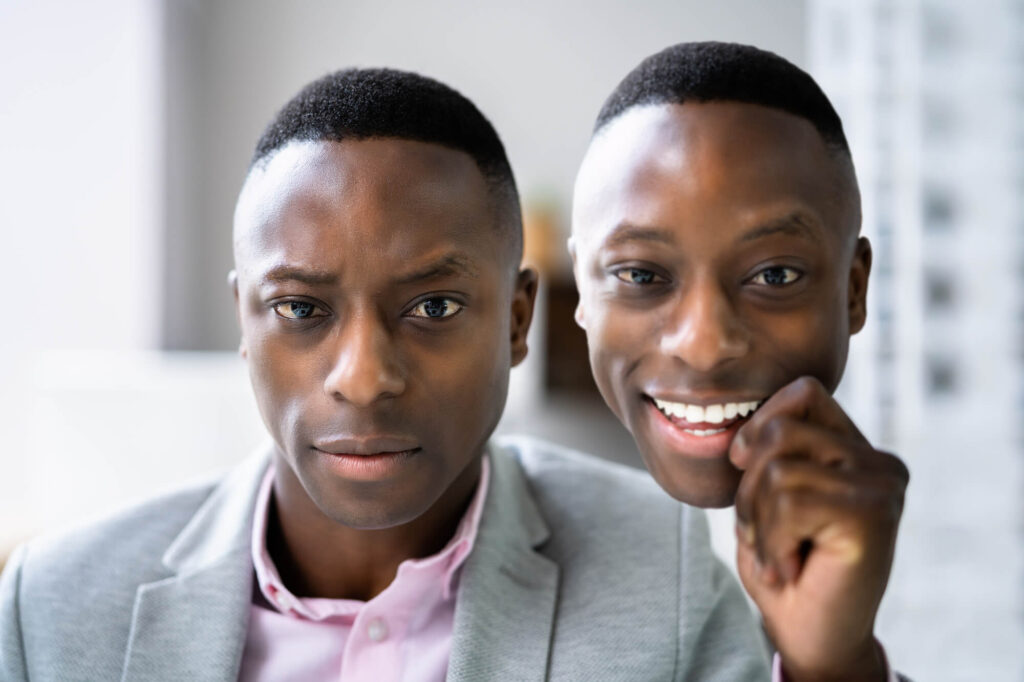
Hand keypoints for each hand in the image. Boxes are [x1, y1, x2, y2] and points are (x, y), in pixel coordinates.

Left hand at [729, 376, 907, 681]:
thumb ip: (769, 452)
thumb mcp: (766, 495)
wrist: (812, 634)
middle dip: (750, 485)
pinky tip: (791, 566)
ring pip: (778, 469)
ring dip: (759, 520)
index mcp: (854, 449)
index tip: (743, 463)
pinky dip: (772, 541)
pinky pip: (788, 502)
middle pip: (781, 429)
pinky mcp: (873, 514)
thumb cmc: (785, 563)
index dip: (761, 422)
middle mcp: (878, 461)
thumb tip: (740, 429)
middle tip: (766, 531)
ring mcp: (881, 485)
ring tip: (781, 551)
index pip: (804, 392)